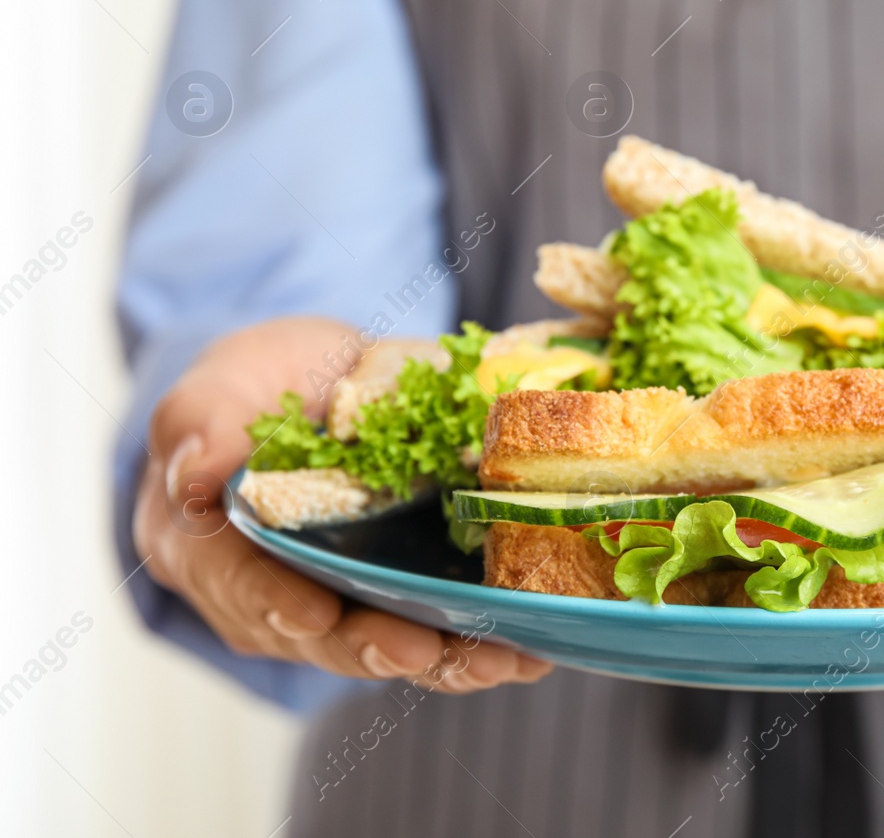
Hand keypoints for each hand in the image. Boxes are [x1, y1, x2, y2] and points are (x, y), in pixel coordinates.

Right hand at [132, 318, 551, 692]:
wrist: (315, 389)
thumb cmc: (256, 387)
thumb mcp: (223, 382)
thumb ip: (203, 419)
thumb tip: (193, 471)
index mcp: (211, 546)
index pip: (237, 583)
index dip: (273, 602)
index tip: (315, 614)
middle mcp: (269, 594)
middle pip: (321, 636)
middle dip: (378, 647)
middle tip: (428, 651)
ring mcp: (336, 602)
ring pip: (386, 645)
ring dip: (447, 659)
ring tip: (505, 658)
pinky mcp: (394, 597)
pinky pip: (431, 629)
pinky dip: (477, 641)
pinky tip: (531, 648)